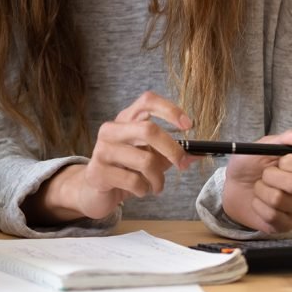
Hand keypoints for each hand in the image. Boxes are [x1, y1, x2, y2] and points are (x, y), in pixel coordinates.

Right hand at [25, 91, 193, 224]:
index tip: (188, 126)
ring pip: (145, 160)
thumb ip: (170, 153)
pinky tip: (139, 190)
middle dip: (172, 149)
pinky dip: (144, 190)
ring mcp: (102, 149)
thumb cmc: (126, 169)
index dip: (170, 110)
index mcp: (125, 119)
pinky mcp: (98, 171)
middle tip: (181, 164)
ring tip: (156, 185)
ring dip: (158, 179)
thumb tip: (197, 154)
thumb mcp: (150, 157)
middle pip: (148, 129)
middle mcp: (111, 129)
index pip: (147, 101)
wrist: (94, 190)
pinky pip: (134, 181)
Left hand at [222, 129, 291, 233]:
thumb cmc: (249, 165)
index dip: (290, 162)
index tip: (278, 160)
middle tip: (263, 174)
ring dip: (261, 191)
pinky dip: (258, 206)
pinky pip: (272, 216)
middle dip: (270, 176)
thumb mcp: (260, 147)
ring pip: (280, 200)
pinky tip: (258, 202)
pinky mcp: (286, 224)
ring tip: (259, 187)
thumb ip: (284, 140)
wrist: (232, 186)